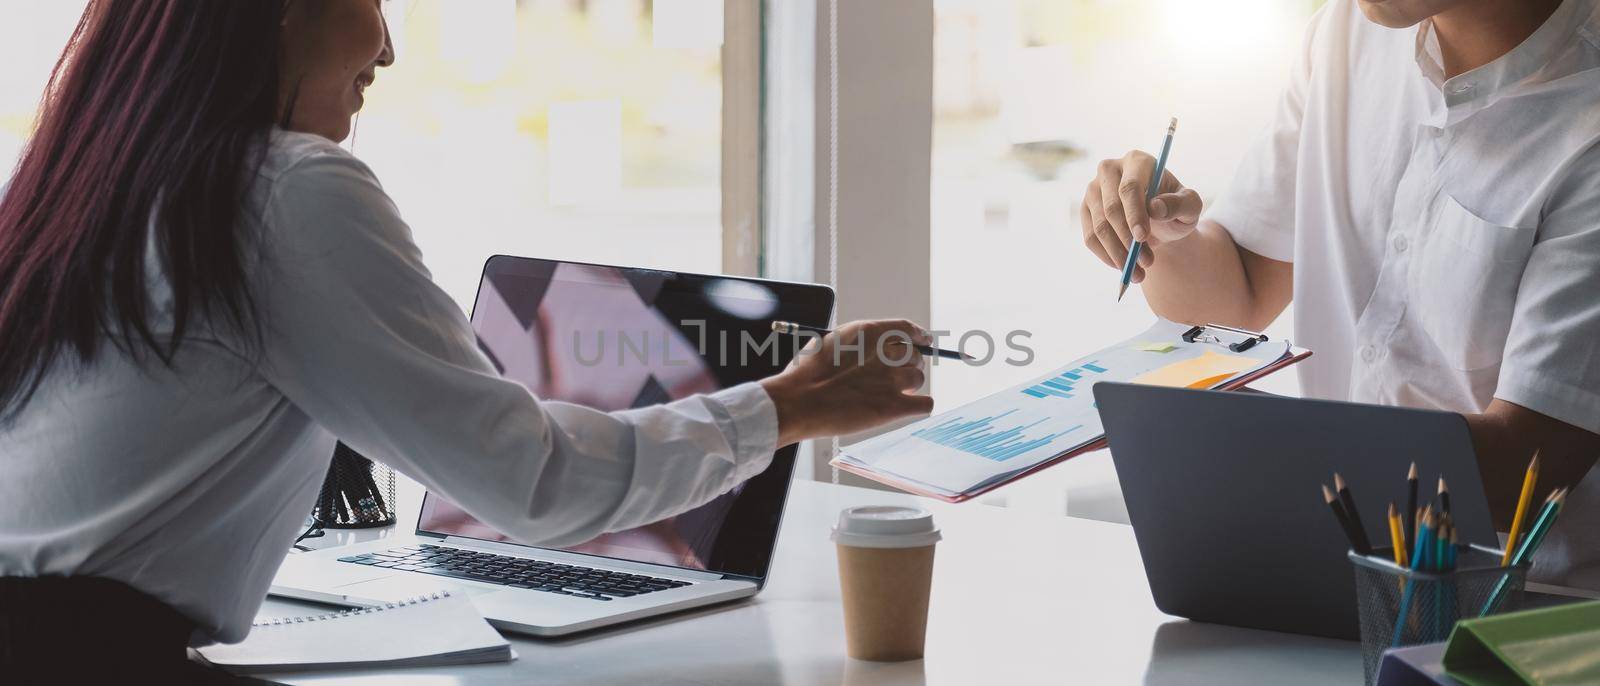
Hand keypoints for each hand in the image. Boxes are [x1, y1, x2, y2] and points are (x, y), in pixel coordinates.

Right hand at [760, 319, 934, 445]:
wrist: (799, 401)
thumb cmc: (806, 374)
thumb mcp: (832, 342)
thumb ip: (858, 343)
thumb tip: (870, 350)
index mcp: (870, 333)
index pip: (907, 329)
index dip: (919, 336)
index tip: (924, 341)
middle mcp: (885, 353)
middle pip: (914, 355)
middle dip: (909, 365)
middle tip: (897, 377)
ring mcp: (891, 380)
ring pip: (919, 378)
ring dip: (910, 386)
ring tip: (895, 394)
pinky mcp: (893, 407)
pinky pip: (924, 404)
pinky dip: (919, 405)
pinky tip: (907, 407)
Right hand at [1080, 150, 1203, 282]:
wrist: (1160, 221)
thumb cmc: (1176, 208)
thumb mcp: (1190, 207)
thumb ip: (1180, 204)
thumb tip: (1155, 207)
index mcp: (1137, 161)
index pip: (1129, 187)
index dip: (1134, 213)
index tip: (1142, 237)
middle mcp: (1109, 170)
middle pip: (1111, 208)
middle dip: (1127, 240)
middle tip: (1146, 263)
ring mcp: (1093, 190)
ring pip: (1099, 226)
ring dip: (1118, 253)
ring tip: (1139, 272)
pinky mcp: (1086, 210)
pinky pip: (1090, 238)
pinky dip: (1107, 256)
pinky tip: (1124, 267)